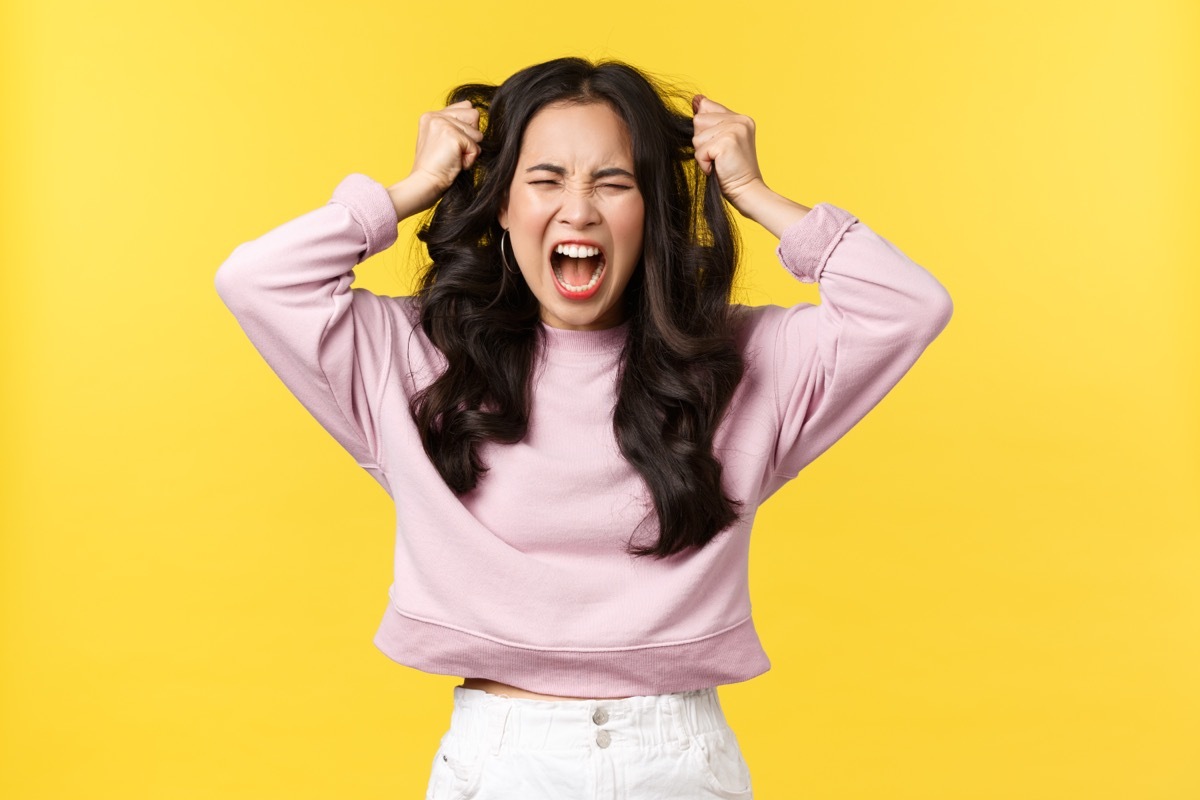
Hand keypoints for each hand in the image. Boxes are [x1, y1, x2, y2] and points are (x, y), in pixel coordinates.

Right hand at [389, 100, 483, 218]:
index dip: (467, 127)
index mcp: (431, 115)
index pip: (466, 106)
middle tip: (452, 151)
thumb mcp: (441, 140)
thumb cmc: (435, 168)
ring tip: (452, 158)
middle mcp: (436, 115)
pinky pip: (476, 148)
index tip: (452, 144)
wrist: (425, 183)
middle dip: (470, 137)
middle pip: (474, 115)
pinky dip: (469, 160)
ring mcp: (443, 124)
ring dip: (469, 150)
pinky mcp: (453, 136)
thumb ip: (454, 126)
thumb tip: (475, 115)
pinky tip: (454, 163)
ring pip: (477, 133)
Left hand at [691, 95, 766, 214]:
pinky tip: (718, 168)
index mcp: (740, 118)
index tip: (714, 142)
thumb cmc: (732, 171)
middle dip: (702, 142)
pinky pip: (700, 150)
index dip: (704, 127)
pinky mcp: (727, 142)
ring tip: (719, 162)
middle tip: (718, 156)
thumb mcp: (722, 141)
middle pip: (698, 121)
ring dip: (702, 154)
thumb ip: (711, 122)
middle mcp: (739, 120)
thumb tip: (696, 99)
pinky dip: (704, 163)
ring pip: (697, 137)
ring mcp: (735, 129)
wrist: (747, 191)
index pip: (706, 107)